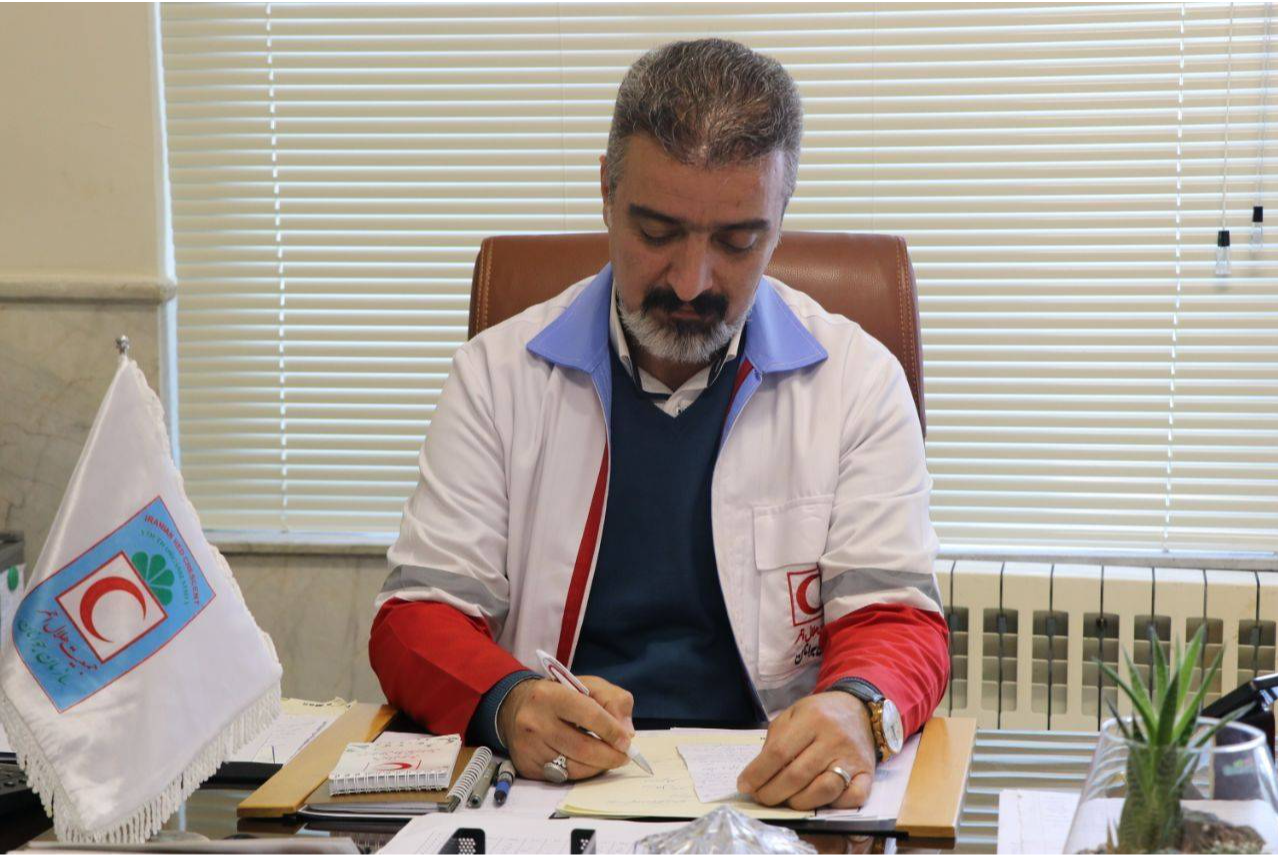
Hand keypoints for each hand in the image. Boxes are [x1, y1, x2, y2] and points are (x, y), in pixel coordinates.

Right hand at [497, 676, 635, 781]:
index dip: (612, 731)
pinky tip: (588, 763)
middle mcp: (534, 721)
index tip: (627, 741)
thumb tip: (626, 731)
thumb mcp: (588, 685)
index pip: (588, 715)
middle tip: (625, 756)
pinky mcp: (526, 766)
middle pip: (582, 747)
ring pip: (574, 767)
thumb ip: (614, 701)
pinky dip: (582, 773)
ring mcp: (528, 746)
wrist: (516, 707)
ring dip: (598, 766)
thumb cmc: (559, 695)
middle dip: (610, 756)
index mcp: (550, 695)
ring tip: (609, 759)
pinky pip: (562, 777)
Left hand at [736, 691, 876, 809]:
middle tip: (761, 798)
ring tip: (786, 800)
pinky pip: (853, 799)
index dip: (758, 773)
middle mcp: (834, 738)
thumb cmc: (820, 714)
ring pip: (824, 790)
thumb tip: (757, 775)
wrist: (860, 710)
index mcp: (812, 719)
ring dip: (799, 803)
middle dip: (773, 793)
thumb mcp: (793, 714)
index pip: (779, 752)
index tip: (744, 786)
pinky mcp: (868, 774)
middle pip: (798, 775)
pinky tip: (819, 802)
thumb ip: (775, 740)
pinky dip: (834, 806)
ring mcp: (853, 758)